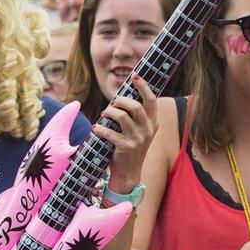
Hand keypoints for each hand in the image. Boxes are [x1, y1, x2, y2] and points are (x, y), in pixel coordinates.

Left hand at [93, 74, 158, 192]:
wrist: (128, 173)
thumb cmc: (129, 147)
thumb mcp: (138, 131)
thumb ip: (134, 116)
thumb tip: (120, 97)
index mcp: (153, 123)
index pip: (152, 100)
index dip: (144, 86)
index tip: (135, 76)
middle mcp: (148, 130)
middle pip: (136, 106)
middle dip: (122, 100)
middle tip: (113, 102)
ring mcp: (138, 139)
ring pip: (122, 117)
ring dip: (110, 112)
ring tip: (104, 114)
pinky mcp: (126, 148)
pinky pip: (110, 132)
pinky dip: (100, 128)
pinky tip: (96, 128)